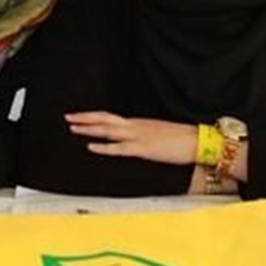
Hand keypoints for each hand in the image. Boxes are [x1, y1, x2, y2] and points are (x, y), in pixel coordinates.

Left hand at [65, 111, 196, 165]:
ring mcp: (138, 136)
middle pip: (105, 119)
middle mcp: (135, 126)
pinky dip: (103, 147)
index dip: (94, 116)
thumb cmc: (180, 139)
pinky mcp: (143, 149)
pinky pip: (119, 148)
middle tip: (68, 117)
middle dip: (85, 118)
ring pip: (108, 130)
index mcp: (138, 123)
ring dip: (89, 129)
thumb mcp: (157, 133)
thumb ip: (142, 135)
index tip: (80, 116)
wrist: (198, 141)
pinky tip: (91, 147)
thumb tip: (130, 139)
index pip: (111, 117)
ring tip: (73, 128)